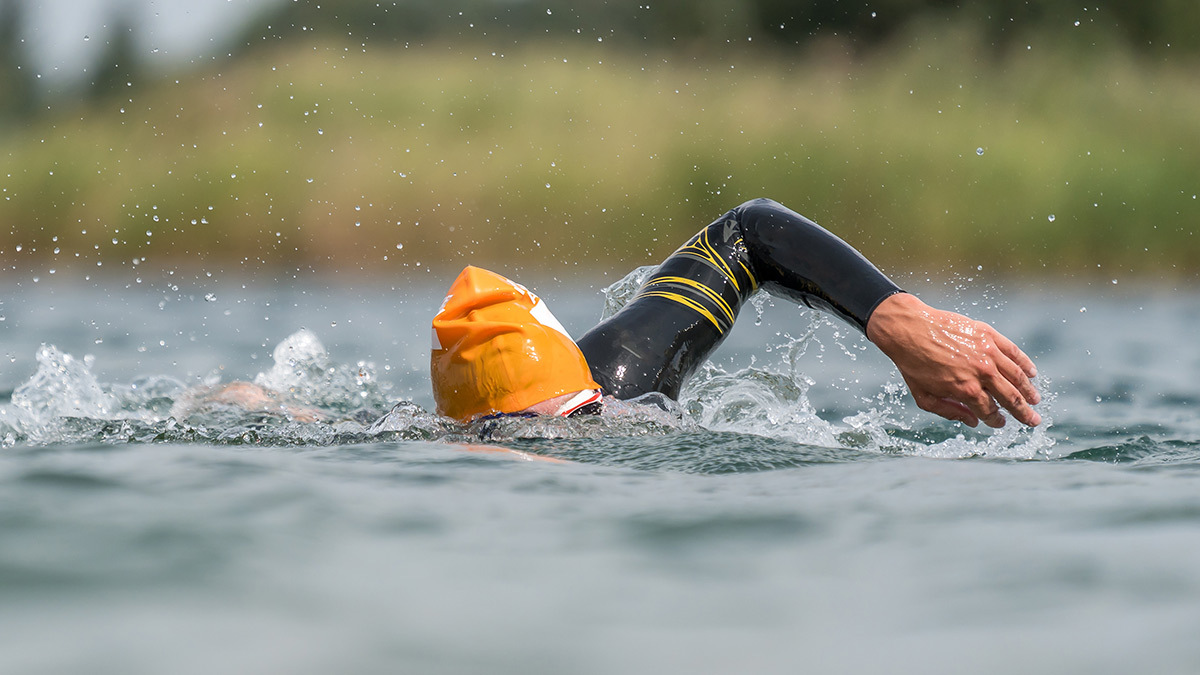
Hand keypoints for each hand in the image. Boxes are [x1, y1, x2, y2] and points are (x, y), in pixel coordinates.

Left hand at [865, 293, 1040, 427]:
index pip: (990, 411)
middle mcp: (981, 373)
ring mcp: (988, 353)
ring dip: (1028, 390)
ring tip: (1036, 400)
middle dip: (1024, 413)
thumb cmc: (913, 364)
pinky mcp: (988, 335)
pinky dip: (1025, 364)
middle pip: (1010, 398)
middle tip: (1033, 421)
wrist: (909, 328)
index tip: (1001, 423)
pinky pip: (1013, 352)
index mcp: (966, 390)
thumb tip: (974, 423)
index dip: (997, 420)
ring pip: (1017, 376)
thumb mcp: (923, 397)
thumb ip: (949, 412)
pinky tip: (1032, 373)